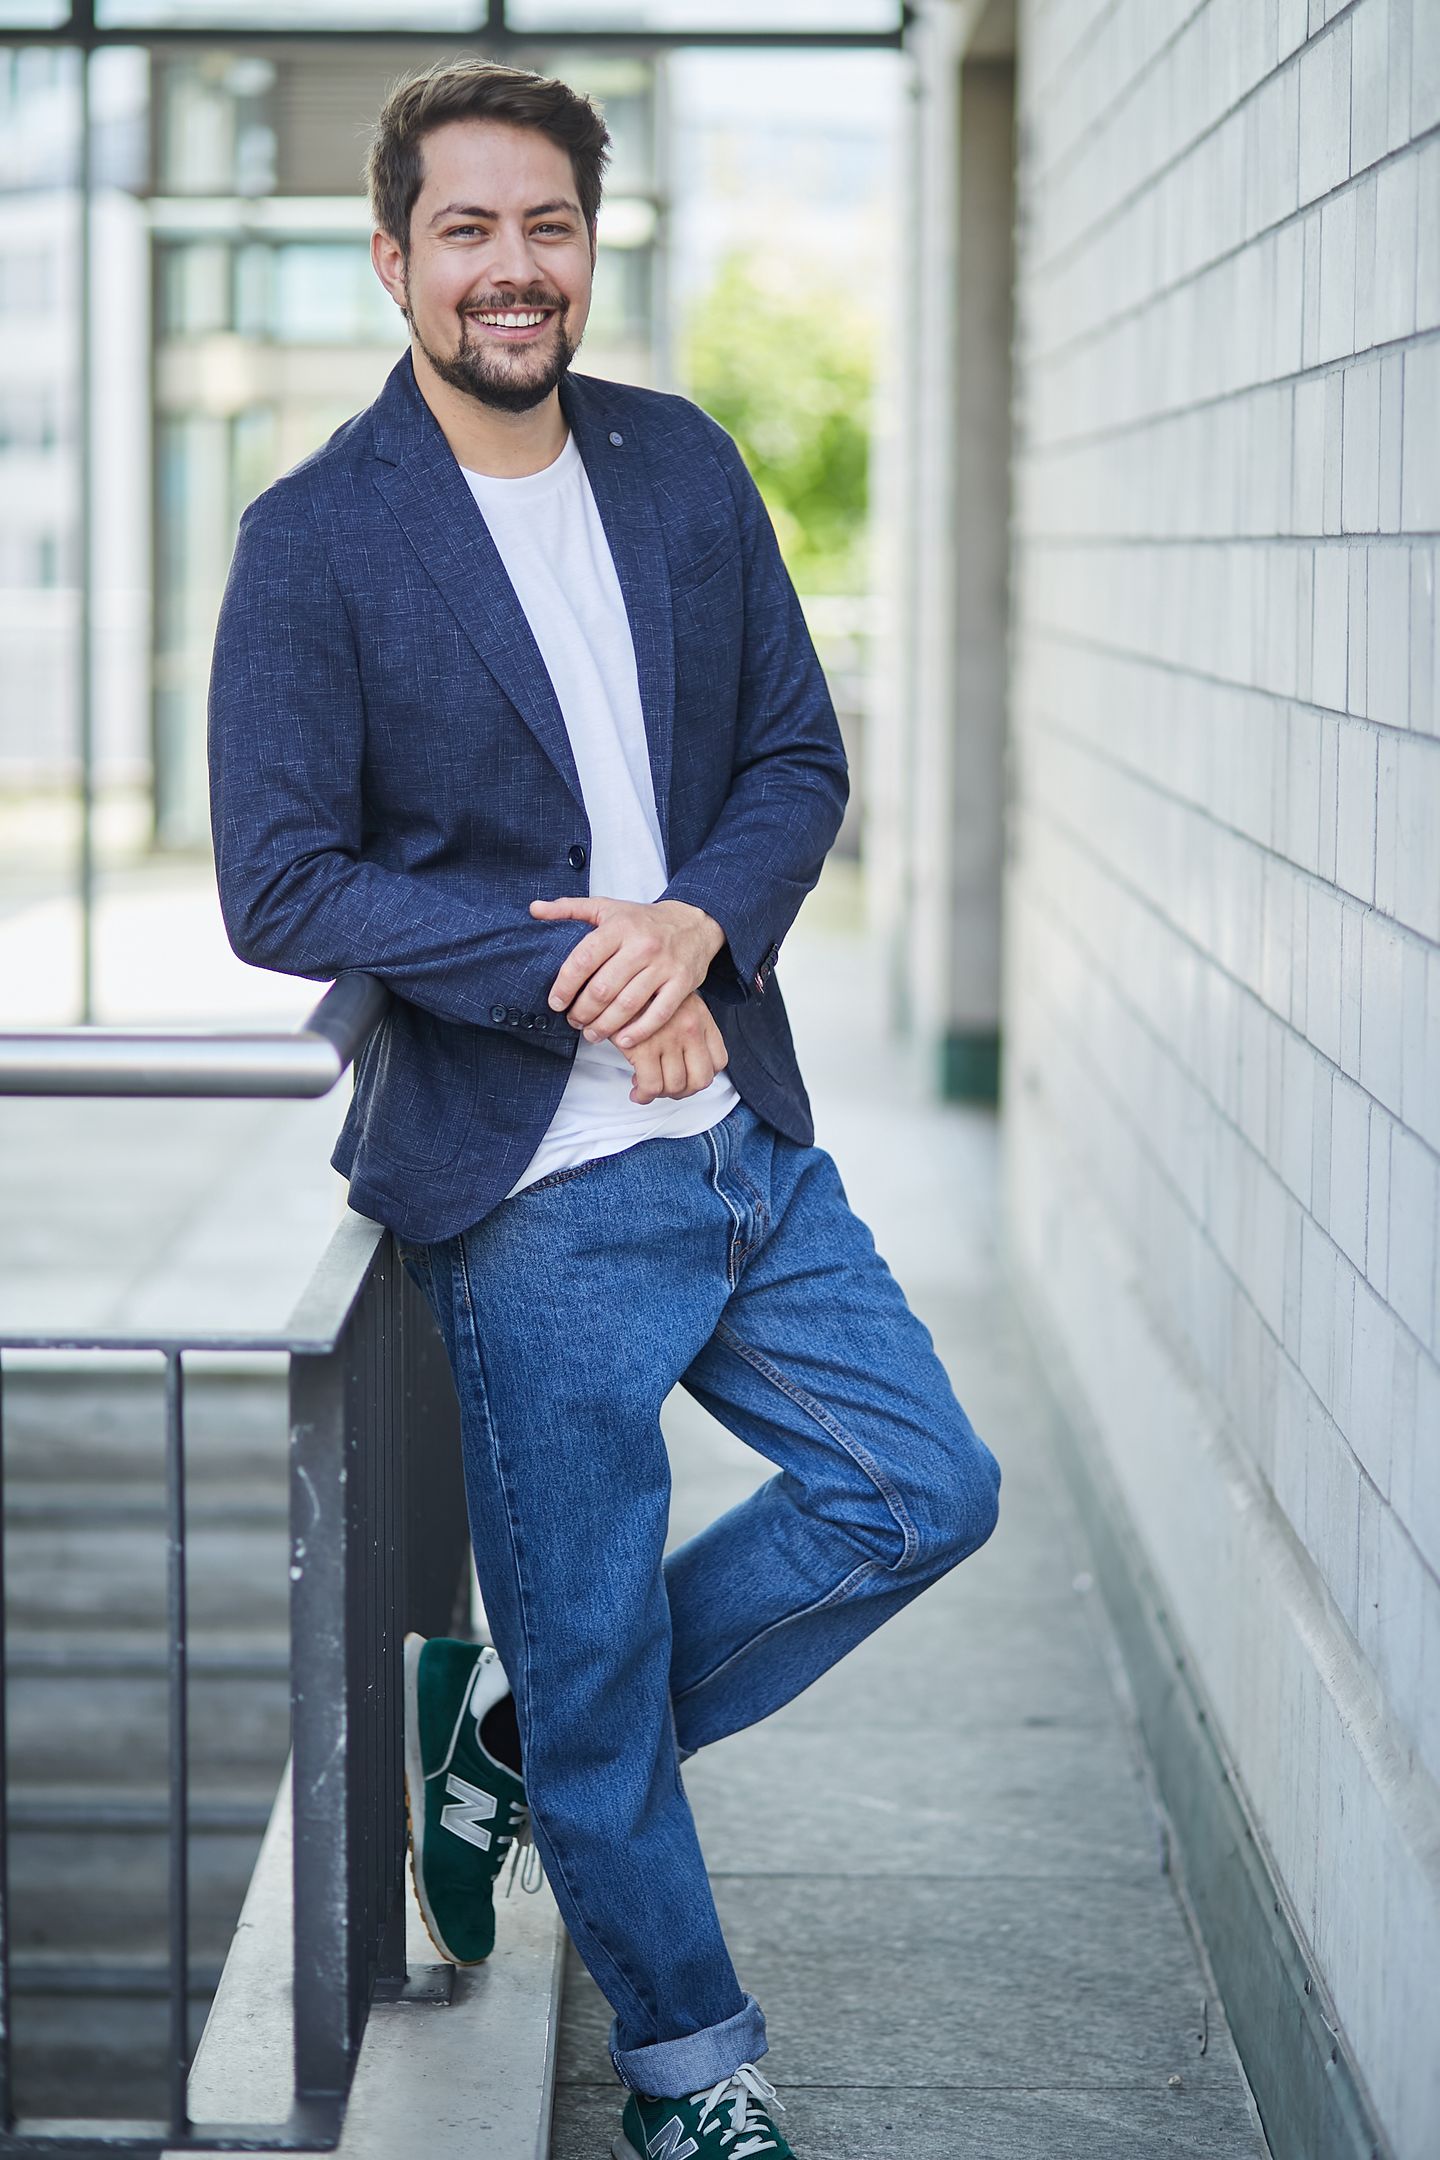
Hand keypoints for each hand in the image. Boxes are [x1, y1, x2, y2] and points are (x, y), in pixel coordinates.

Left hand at [530, 895, 725, 1048]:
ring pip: (628, 1005)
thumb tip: (534, 910)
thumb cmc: (643, 920)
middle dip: (582, 1011)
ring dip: (605, 1026)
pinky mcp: (682, 984)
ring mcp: (664, 966)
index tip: (555, 1002)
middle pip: (603, 989)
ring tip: (591, 1034)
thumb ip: (568, 908)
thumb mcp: (606, 907)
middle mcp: (642, 946)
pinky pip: (658, 1014)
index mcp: (619, 927)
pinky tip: (623, 1040)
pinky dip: (639, 1031)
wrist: (694, 922)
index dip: (565, 985)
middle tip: (574, 1021)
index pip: (583, 959)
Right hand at [622, 992, 727, 1104]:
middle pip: (700, 1079)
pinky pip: (651, 1086)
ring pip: (675, 1086)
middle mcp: (690, 1029)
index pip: (718, 1061)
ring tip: (647, 1087)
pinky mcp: (644, 1048)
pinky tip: (637, 1091)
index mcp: (700, 1018)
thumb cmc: (641, 992)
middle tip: (668, 1089)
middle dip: (683, 1091)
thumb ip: (687, 1024)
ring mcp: (668, 1040)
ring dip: (660, 1094)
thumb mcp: (675, 1000)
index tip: (687, 1078)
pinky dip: (643, 1095)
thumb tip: (685, 1059)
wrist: (615, 979)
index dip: (702, 1076)